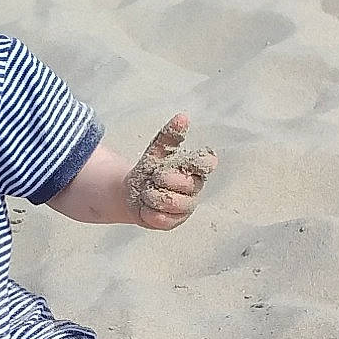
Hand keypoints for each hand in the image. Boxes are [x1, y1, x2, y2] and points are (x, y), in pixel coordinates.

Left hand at [126, 113, 217, 230]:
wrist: (131, 193)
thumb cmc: (149, 170)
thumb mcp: (157, 151)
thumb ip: (169, 136)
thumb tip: (183, 116)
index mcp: (195, 168)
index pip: (208, 163)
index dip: (198, 162)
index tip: (182, 162)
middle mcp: (195, 188)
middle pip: (185, 184)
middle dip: (162, 179)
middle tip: (153, 177)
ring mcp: (186, 207)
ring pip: (172, 203)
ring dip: (152, 196)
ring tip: (147, 193)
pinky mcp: (174, 222)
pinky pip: (161, 218)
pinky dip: (148, 211)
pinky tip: (146, 207)